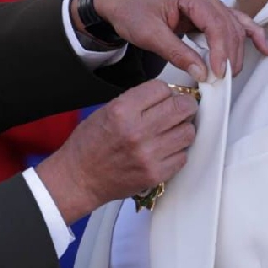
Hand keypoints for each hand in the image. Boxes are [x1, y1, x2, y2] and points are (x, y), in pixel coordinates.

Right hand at [36, 80, 197, 223]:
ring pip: (188, 132)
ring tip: (170, 131)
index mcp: (122, 111)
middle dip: (183, 105)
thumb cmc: (88, 146)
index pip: (162, 88)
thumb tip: (167, 96)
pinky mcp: (156, 174)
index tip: (164, 97)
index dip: (165, 91)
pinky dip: (177, 151)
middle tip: (180, 109)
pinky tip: (164, 149)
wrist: (79, 179)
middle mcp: (137, 131)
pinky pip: (183, 156)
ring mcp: (149, 155)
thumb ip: (136, 102)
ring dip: (182, 128)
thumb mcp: (105, 111)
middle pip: (182, 108)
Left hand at [87, 0, 267, 80]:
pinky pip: (230, 21)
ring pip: (232, 24)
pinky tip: (263, 47)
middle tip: (224, 79)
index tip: (218, 73)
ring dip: (237, 48)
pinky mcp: (204, 8)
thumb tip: (203, 73)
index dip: (221, 51)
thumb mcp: (149, 34)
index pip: (215, 23)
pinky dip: (246, 33)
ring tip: (234, 72)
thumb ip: (177, 54)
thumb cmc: (128, 10)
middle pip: (228, 25)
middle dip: (230, 54)